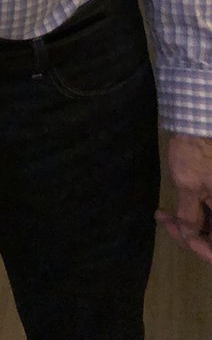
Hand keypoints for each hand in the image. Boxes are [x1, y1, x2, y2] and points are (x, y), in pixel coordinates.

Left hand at [156, 133, 211, 264]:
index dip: (204, 250)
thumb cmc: (197, 153)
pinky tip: (173, 209)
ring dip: (192, 223)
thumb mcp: (188, 185)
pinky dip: (196, 211)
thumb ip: (189, 216)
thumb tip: (188, 236)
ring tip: (165, 216)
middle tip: (168, 224)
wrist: (201, 118)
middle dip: (193, 234)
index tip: (183, 238)